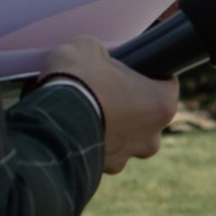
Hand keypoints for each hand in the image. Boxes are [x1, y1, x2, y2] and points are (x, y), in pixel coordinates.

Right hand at [38, 37, 177, 170]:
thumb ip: (103, 52)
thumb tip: (100, 56)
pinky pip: (101, 153)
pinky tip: (76, 127)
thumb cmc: (78, 81)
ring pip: (125, 138)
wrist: (49, 121)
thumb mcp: (89, 46)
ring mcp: (127, 156)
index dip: (147, 72)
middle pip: (147, 114)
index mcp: (161, 104)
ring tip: (87, 110)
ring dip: (111, 126)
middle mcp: (152, 136)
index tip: (131, 68)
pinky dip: (92, 142)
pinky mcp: (102, 168)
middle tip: (104, 88)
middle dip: (129, 102)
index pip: (166, 83)